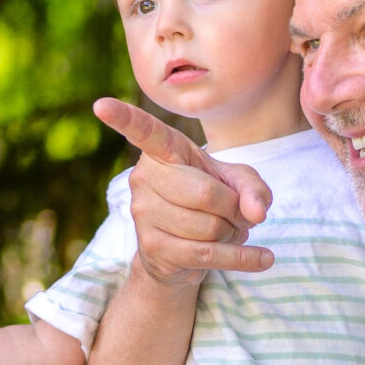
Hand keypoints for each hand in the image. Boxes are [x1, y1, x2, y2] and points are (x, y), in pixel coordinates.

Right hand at [92, 98, 276, 283]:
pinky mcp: (153, 248)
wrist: (182, 254)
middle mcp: (144, 179)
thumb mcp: (235, 183)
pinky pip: (208, 254)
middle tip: (236, 213)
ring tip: (228, 230)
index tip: (101, 106)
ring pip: (209, 227)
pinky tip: (263, 259)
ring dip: (234, 233)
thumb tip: (255, 213)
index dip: (124, 119)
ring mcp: (144, 214)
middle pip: (205, 193)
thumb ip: (251, 187)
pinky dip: (243, 257)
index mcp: (162, 152)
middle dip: (234, 208)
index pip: (144, 132)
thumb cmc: (209, 203)